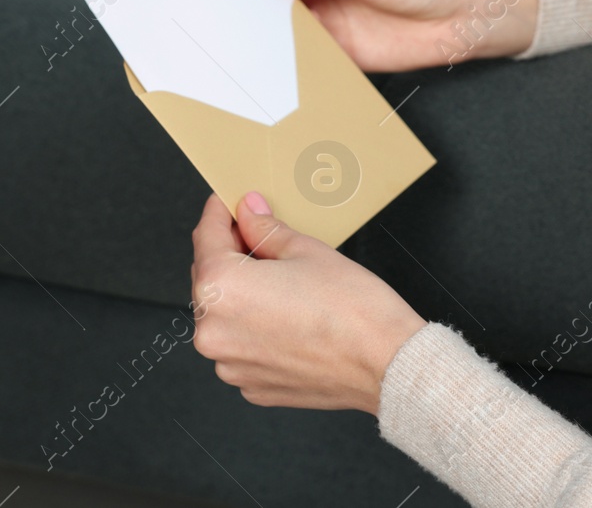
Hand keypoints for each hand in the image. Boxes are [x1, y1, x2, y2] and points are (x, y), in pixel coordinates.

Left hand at [190, 192, 426, 413]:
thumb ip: (266, 230)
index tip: (229, 205)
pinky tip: (289, 318)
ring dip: (244, 296)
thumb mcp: (306, 251)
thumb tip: (250, 214)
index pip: (206, 237)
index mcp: (221, 289)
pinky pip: (242, 347)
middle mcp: (214, 330)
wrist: (385, 363)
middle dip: (233, 256)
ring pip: (226, 315)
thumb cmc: (352, 310)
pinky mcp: (250, 386)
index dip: (219, 214)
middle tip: (264, 239)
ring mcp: (230, 364)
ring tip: (285, 285)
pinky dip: (256, 329)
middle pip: (210, 278)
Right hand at [259, 0, 538, 71]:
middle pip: (269, 3)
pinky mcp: (338, 53)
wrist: (462, 19)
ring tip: (235, 58)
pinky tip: (272, 77)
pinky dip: (289, 68)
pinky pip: (305, 61)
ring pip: (282, 34)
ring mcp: (325, 22)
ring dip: (264, 45)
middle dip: (246, 16)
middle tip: (216, 32)